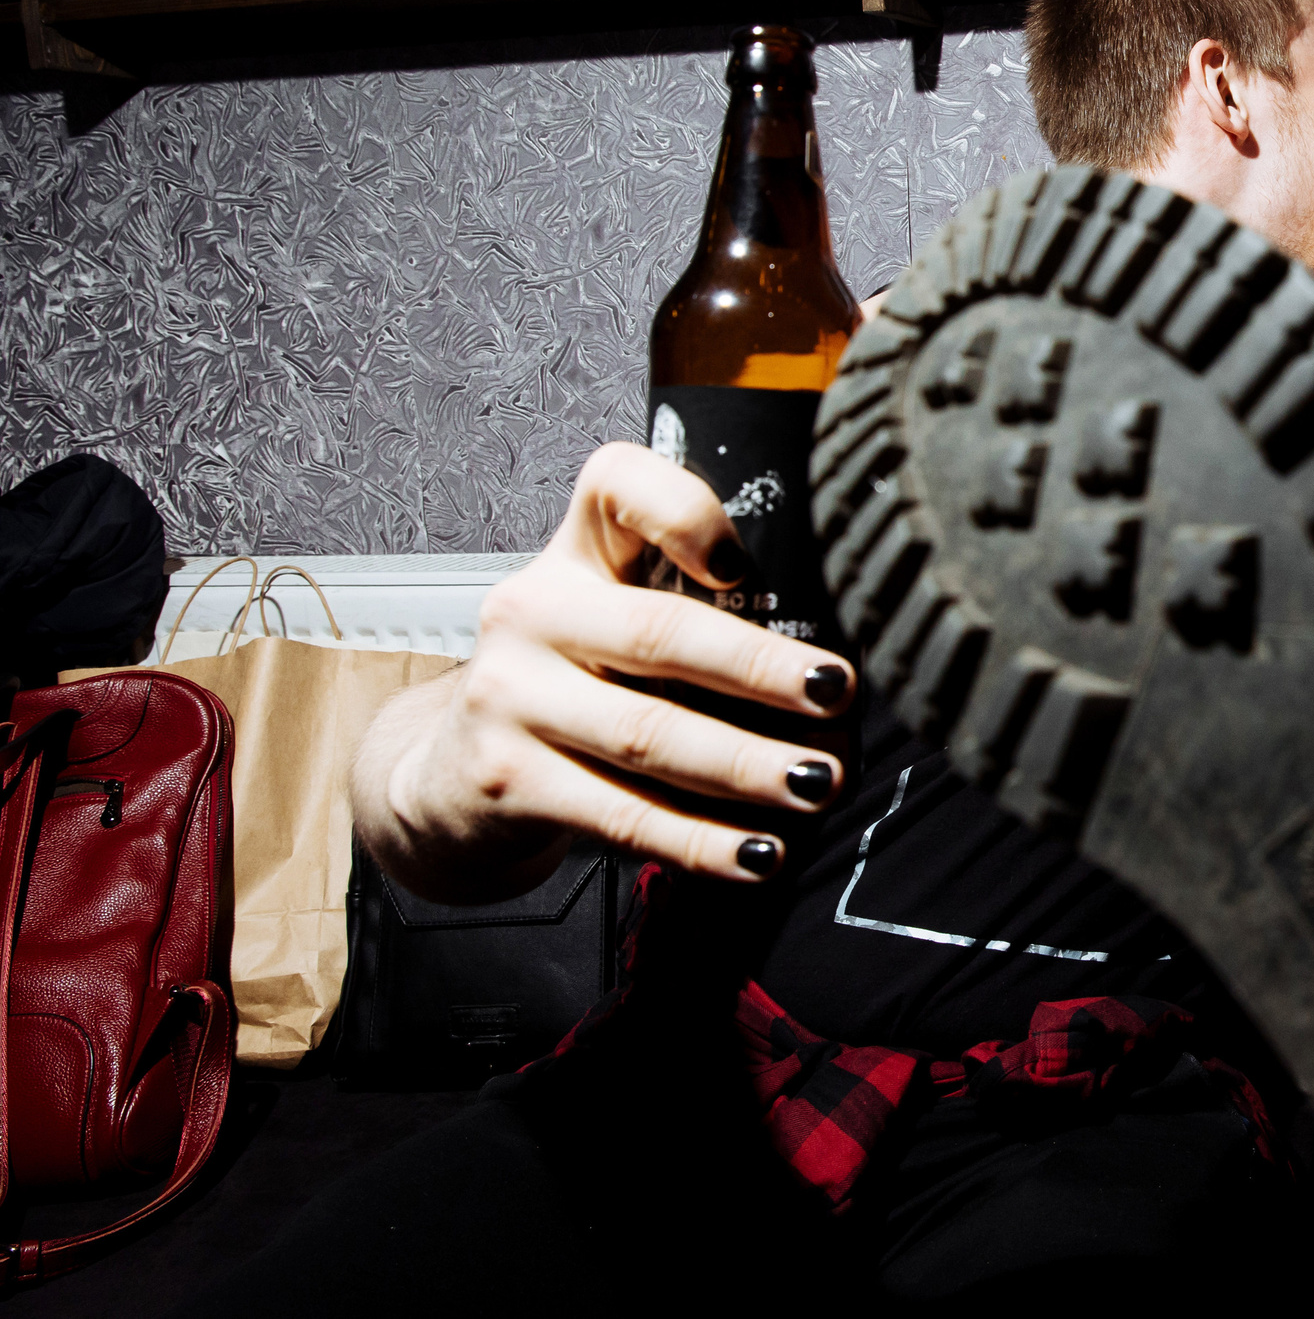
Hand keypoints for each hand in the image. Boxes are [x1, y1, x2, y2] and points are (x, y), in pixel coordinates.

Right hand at [358, 443, 855, 897]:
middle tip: (837, 694)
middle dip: (761, 667)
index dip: (681, 511)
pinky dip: (702, 840)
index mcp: (574, 555)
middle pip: (658, 631)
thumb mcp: (610, 619)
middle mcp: (532, 611)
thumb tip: (832, 662)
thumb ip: (694, 610)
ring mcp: (510, 696)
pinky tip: (759, 852)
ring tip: (818, 781)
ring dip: (748, 765)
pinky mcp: (507, 780)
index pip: (614, 486)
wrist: (452, 774)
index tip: (744, 561)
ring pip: (649, 734)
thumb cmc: (571, 684)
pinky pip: (623, 814)